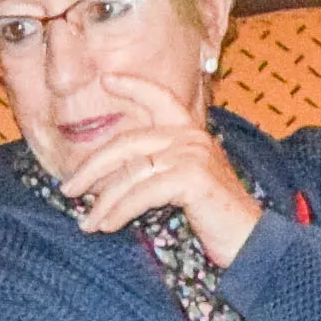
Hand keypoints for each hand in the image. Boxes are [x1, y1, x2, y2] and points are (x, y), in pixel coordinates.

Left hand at [55, 100, 264, 264]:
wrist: (252, 241)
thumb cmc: (215, 217)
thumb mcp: (184, 184)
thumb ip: (156, 170)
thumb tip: (106, 181)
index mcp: (192, 132)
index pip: (160, 97)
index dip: (134, 86)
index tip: (106, 79)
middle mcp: (192, 137)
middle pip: (128, 143)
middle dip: (92, 166)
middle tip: (68, 188)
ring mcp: (193, 154)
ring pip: (131, 172)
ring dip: (103, 201)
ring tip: (87, 223)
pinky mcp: (192, 178)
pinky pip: (142, 192)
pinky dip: (119, 210)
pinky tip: (108, 225)